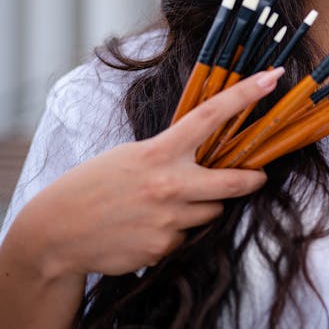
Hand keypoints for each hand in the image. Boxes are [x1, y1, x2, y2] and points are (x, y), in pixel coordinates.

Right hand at [11, 68, 283, 279]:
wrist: (56, 233)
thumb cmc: (93, 186)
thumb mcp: (128, 155)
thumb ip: (167, 155)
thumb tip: (204, 158)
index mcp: (158, 152)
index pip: (209, 117)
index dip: (244, 96)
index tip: (272, 78)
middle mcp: (168, 185)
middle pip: (233, 183)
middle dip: (251, 180)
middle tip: (257, 176)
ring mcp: (168, 220)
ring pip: (210, 212)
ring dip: (200, 208)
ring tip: (164, 205)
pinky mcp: (163, 249)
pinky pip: (185, 237)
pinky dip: (174, 232)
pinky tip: (144, 228)